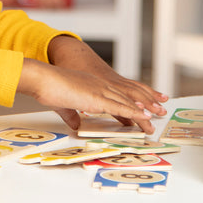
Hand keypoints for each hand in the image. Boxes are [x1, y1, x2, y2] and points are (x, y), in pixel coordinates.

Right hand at [17, 37, 167, 133]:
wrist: (43, 78)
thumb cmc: (49, 89)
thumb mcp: (64, 105)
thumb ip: (72, 114)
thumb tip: (76, 124)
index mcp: (93, 85)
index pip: (117, 94)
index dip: (132, 101)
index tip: (144, 108)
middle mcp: (100, 85)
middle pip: (127, 97)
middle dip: (145, 105)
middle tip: (159, 112)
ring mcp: (100, 90)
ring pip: (127, 103)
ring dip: (143, 112)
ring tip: (157, 118)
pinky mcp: (97, 98)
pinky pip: (120, 107)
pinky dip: (133, 112)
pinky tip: (144, 117)